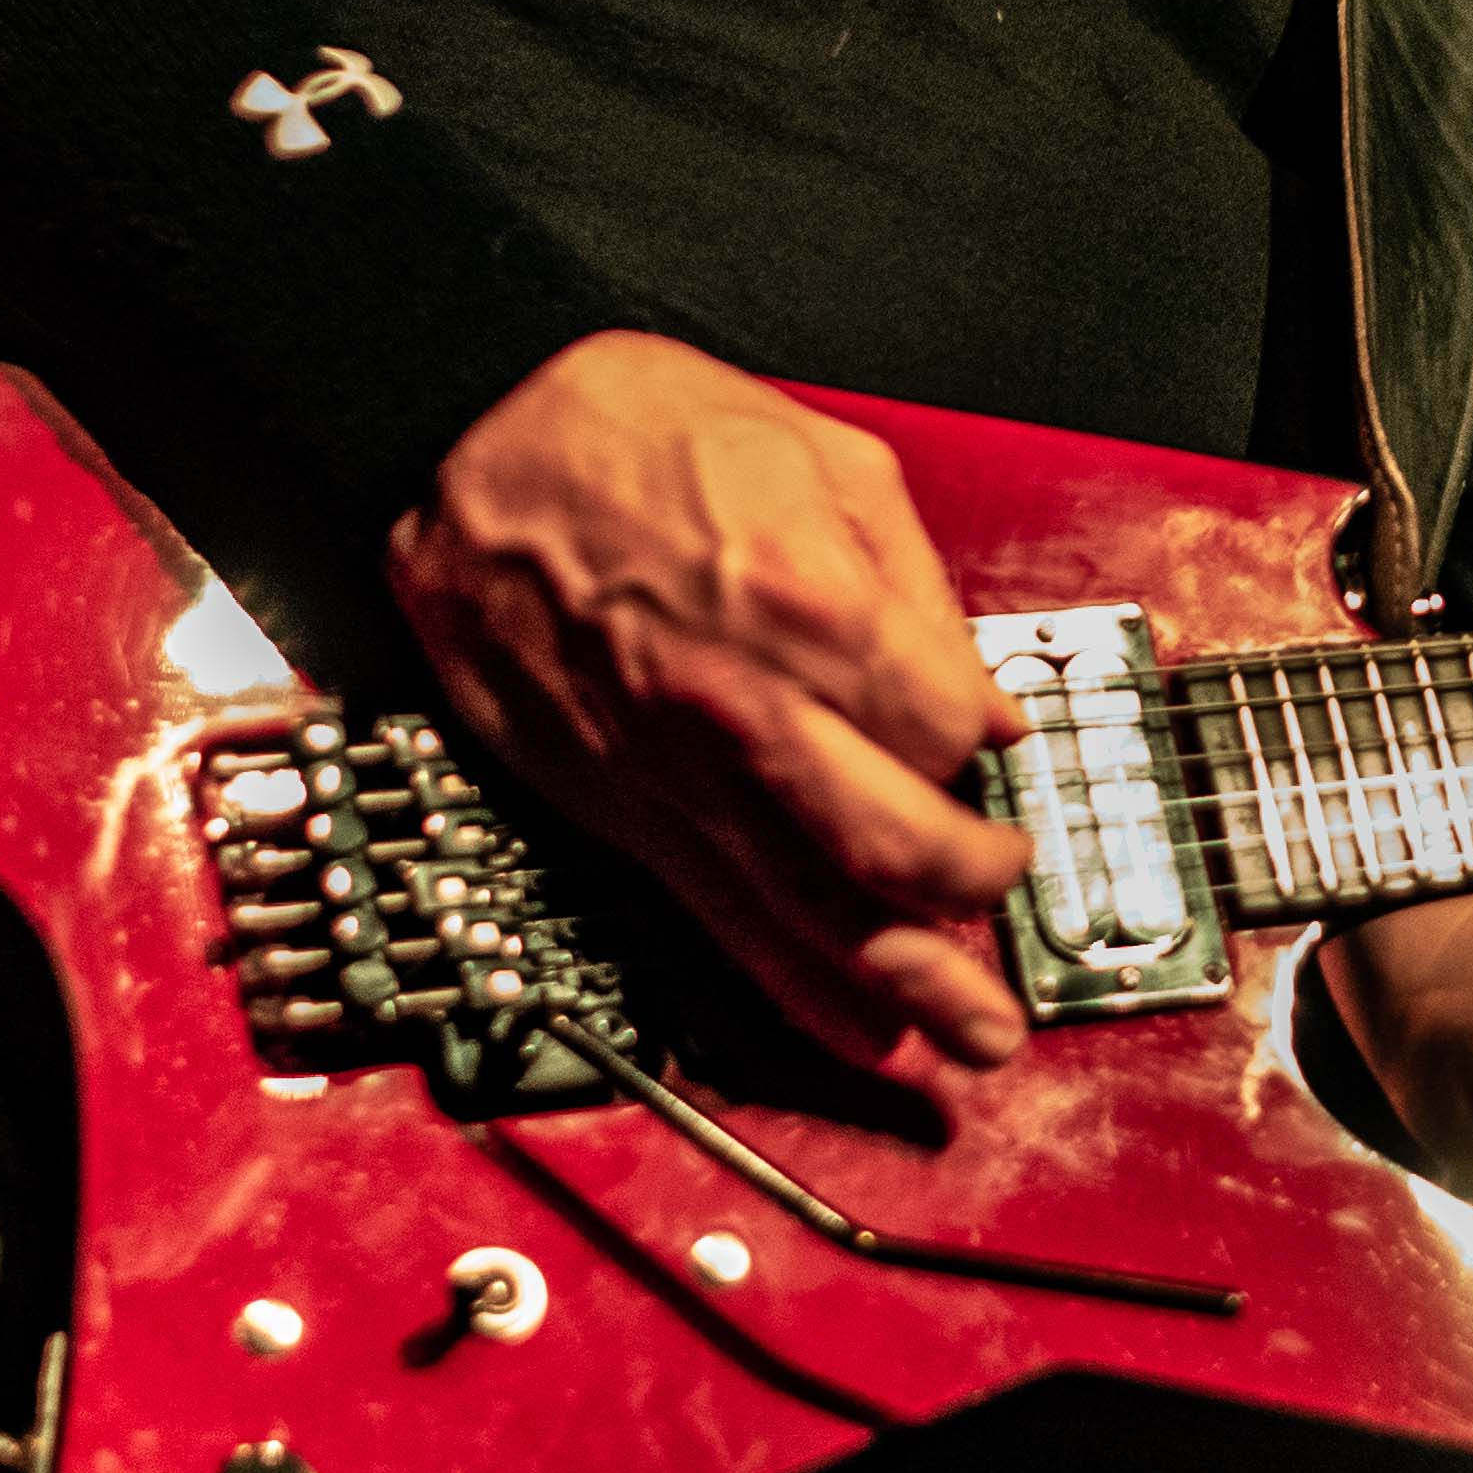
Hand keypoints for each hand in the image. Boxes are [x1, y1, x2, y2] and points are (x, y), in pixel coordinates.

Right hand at [382, 332, 1029, 1074]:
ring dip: (911, 986)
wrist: (469, 448)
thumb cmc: (637, 432)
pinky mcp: (621, 810)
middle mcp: (748, 706)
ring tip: (979, 1039)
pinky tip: (859, 1028)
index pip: (952, 726)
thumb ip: (914, 585)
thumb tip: (981, 695)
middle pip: (897, 845)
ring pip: (815, 910)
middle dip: (975, 883)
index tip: (996, 739)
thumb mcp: (825, 454)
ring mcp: (677, 771)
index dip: (992, 739)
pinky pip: (725, 919)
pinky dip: (799, 987)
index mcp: (807, 602)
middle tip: (1003, 881)